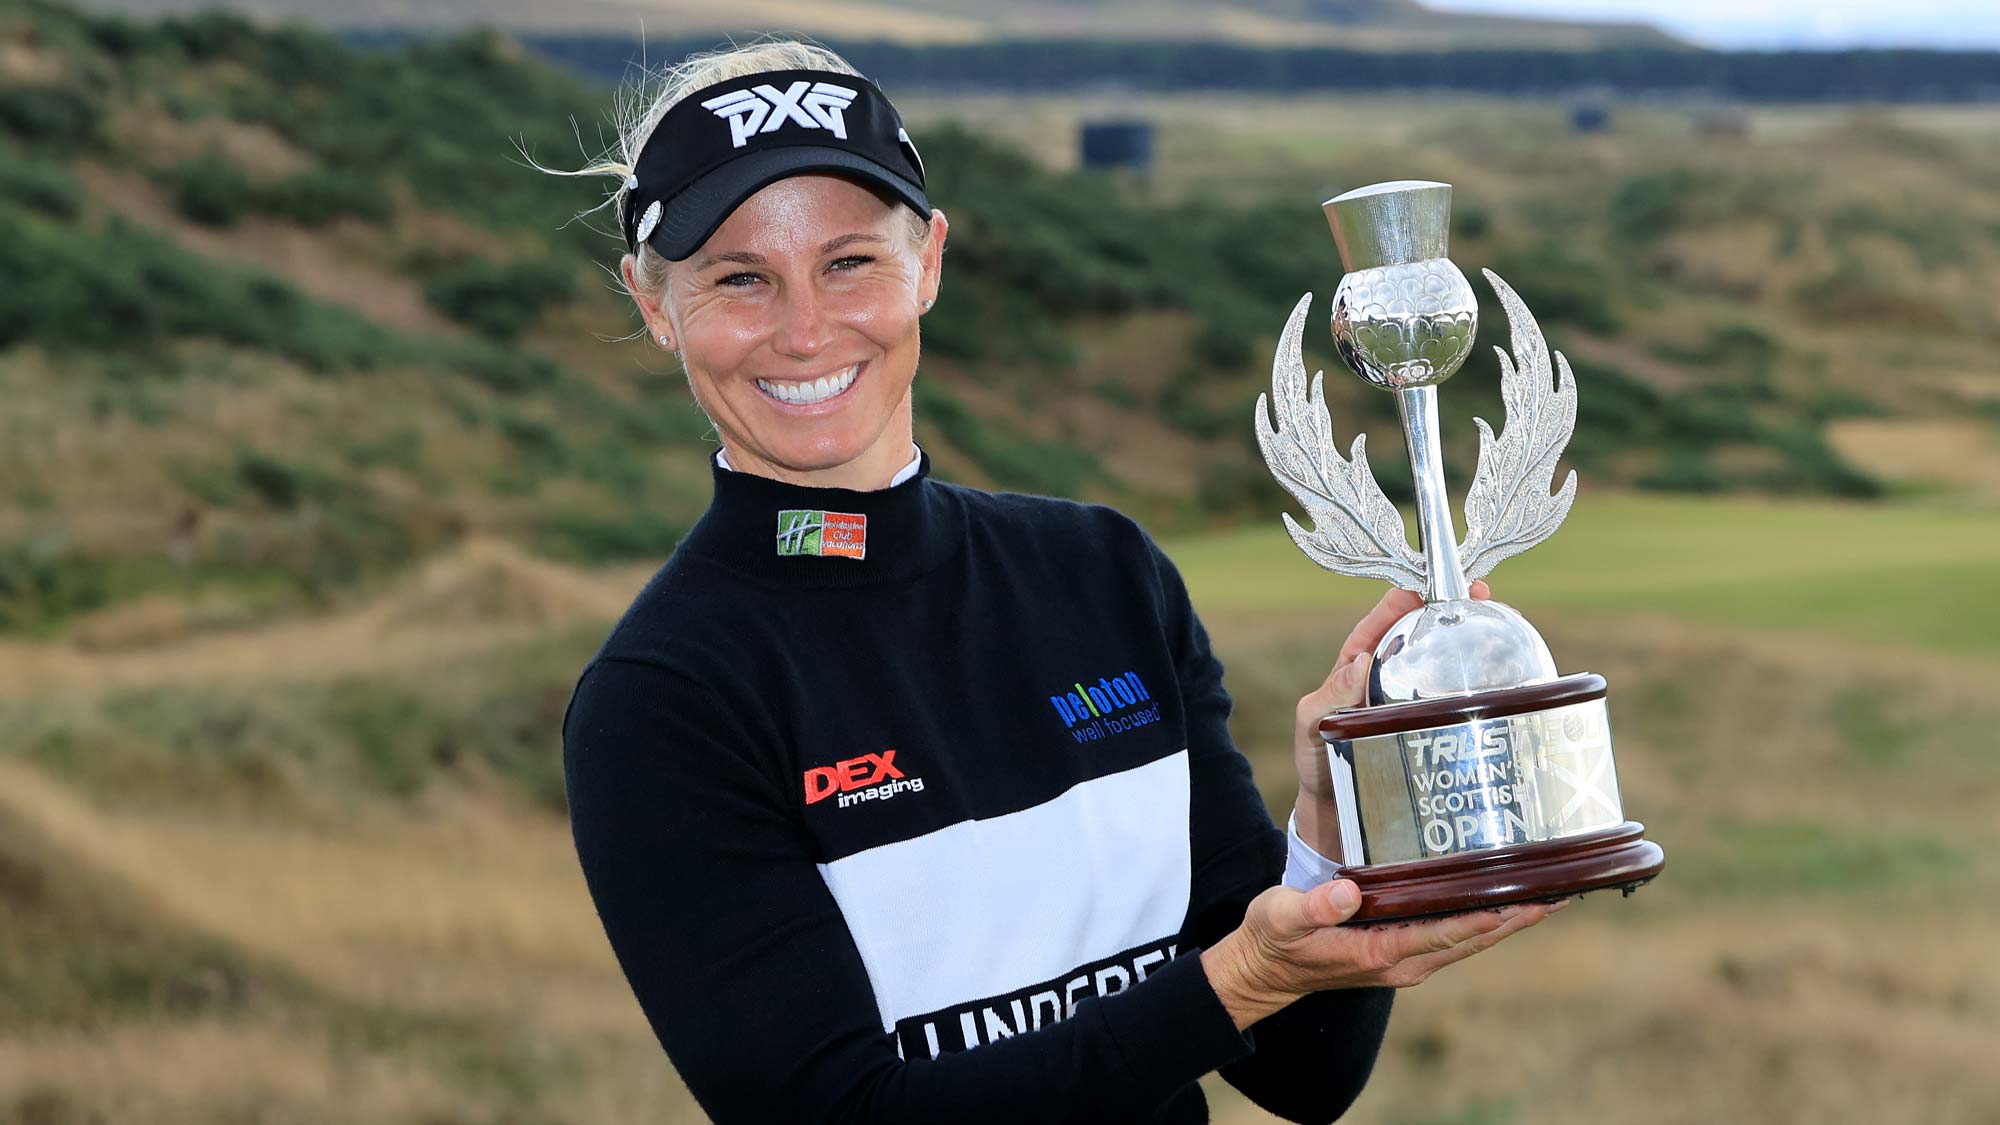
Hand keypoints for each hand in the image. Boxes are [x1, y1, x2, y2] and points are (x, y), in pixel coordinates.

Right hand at [1200, 878, 1563, 1028]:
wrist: (1263, 972)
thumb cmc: (1272, 940)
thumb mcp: (1281, 917)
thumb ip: (1313, 906)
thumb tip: (1347, 892)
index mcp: (1381, 952)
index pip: (1445, 932)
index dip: (1485, 918)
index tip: (1523, 901)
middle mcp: (1403, 961)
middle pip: (1472, 938)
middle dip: (1516, 918)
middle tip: (1562, 893)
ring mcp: (1404, 959)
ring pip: (1468, 939)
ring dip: (1508, 920)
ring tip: (1547, 896)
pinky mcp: (1400, 951)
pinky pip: (1453, 935)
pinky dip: (1482, 920)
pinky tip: (1498, 902)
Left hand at [1290, 579, 1490, 860]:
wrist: (1339, 817)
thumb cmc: (1318, 765)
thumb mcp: (1314, 725)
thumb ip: (1330, 697)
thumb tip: (1358, 661)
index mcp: (1355, 666)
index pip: (1381, 622)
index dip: (1404, 598)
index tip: (1429, 583)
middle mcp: (1387, 677)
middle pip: (1420, 632)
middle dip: (1449, 608)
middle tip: (1481, 594)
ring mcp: (1412, 701)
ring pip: (1442, 662)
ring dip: (1469, 640)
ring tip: (1499, 622)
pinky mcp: (1431, 726)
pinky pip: (1455, 699)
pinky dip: (1478, 686)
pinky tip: (1503, 682)